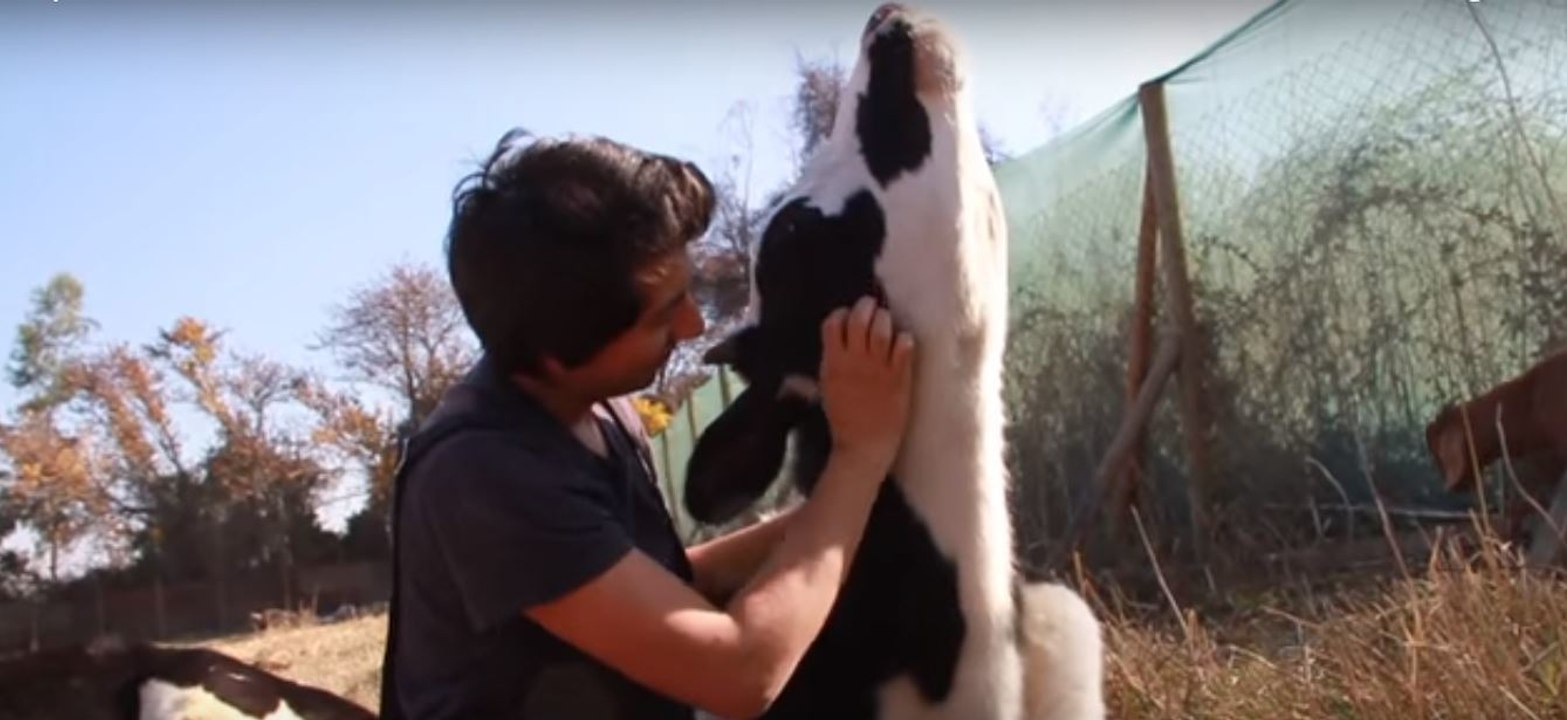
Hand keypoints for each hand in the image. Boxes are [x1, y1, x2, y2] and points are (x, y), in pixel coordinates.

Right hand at [817, 296, 915, 475]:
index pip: (833, 324)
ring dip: (885, 319)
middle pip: (859, 318)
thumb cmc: (843, 419)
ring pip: (882, 327)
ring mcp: (879, 368)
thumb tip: (833, 343)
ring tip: (887, 321)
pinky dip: (904, 339)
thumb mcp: (826, 387)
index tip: (847, 316)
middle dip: (866, 307)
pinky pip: (904, 346)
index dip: (841, 314)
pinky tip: (903, 341)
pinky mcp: (900, 377)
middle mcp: (855, 361)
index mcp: (833, 363)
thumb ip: (830, 362)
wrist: (864, 445)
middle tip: (871, 307)